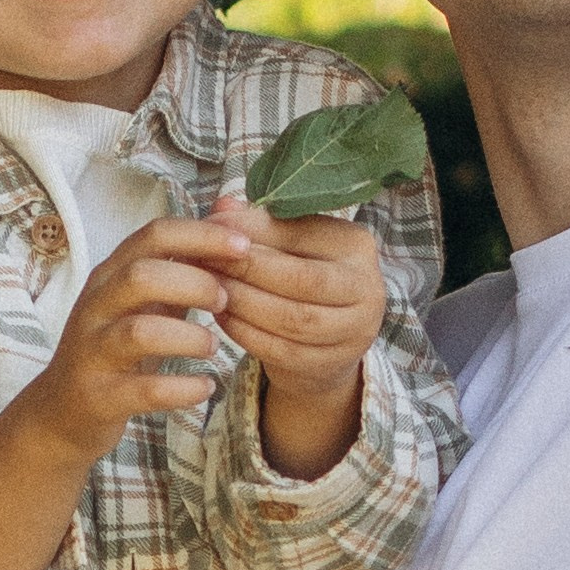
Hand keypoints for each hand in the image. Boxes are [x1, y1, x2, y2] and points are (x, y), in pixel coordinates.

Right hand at [24, 214, 255, 467]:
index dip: (201, 235)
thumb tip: (229, 207)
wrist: (63, 412)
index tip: (243, 246)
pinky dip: (183, 389)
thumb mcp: (145, 299)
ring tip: (212, 347)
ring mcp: (93, 352)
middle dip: (194, 284)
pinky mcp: (99, 396)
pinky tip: (205, 387)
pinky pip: (144, 390)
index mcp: (110, 276)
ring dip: (189, 337)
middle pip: (142, 276)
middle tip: (225, 300)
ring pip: (140, 332)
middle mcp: (96, 307)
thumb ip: (184, 259)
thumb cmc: (116, 347)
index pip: (153, 236)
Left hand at [211, 193, 385, 480]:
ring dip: (242, 302)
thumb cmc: (303, 278)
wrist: (327, 341)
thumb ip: (260, 225)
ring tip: (207, 288)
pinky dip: (245, 333)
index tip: (210, 227)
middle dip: (246, 269)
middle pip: (300, 279)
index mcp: (357, 245)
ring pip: (291, 318)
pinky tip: (221, 317)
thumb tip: (221, 206)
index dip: (251, 232)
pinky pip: (281, 350)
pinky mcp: (331, 363)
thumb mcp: (289, 246)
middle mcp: (366, 287)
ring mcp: (354, 331)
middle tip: (203, 260)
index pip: (300, 234)